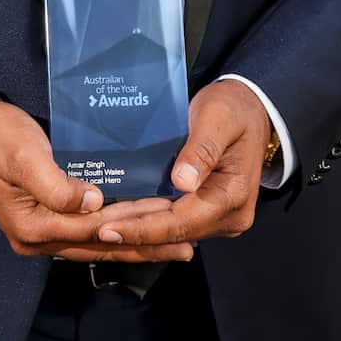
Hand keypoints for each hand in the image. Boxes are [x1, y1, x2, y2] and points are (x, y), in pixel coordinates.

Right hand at [0, 90, 189, 263]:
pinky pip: (88, 233)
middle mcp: (37, 240)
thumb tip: (94, 203)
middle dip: (145, 247)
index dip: (132, 221)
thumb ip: (56, 185)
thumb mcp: (25, 156)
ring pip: (98, 244)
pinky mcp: (48, 222)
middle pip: (100, 246)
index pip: (92, 227)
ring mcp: (42, 234)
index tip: (168, 214)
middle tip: (186, 246)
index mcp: (32, 227)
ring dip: (136, 246)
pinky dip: (117, 234)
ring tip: (174, 247)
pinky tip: (142, 233)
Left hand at [89, 80, 269, 253]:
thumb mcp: (217, 119)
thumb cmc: (233, 109)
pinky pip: (174, 220)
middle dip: (131, 231)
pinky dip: (147, 219)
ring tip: (96, 225)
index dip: (142, 228)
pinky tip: (118, 215)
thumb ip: (202, 149)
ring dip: (135, 227)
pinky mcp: (208, 211)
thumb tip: (182, 182)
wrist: (251, 108)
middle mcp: (228, 216)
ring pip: (170, 230)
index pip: (180, 222)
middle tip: (90, 229)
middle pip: (172, 232)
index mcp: (233, 197)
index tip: (107, 228)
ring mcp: (219, 218)